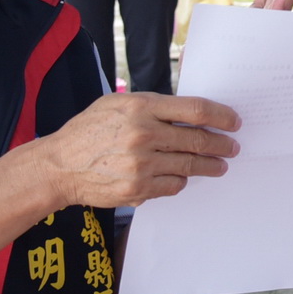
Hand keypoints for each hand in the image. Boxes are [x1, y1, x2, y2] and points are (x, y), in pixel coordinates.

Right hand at [30, 92, 241, 211]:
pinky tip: (183, 178)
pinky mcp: (138, 188)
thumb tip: (190, 113)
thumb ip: (152, 106)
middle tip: (233, 147)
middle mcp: (143, 134)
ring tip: (219, 166)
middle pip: (198, 139)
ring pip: (189, 165)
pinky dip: (181, 181)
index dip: (221, 116)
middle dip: (221, 145)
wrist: (58, 166)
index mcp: (141, 107)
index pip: (195, 110)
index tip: (234, 122)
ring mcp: (141, 164)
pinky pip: (174, 186)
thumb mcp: (117, 104)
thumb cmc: (89, 131)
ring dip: (210, 166)